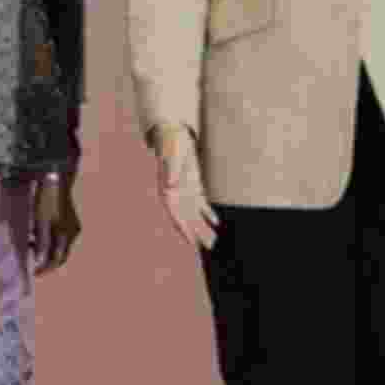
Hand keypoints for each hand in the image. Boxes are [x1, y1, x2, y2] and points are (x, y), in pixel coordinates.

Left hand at [32, 175, 80, 274]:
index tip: (35, 274)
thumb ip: (41, 243)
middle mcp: (72, 233)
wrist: (56, 178)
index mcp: (66, 235)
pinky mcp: (68, 219)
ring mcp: (72, 225)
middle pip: (60, 254)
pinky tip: (36, 235)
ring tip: (30, 247)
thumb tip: (40, 261)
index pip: (57, 260)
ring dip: (46, 249)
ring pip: (59, 245)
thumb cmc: (47, 200)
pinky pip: (59, 236)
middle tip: (34, 266)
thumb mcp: (41, 222)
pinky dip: (49, 240)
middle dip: (48, 261)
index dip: (46, 269)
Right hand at [153, 124, 218, 250]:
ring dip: (203, 228)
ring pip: (194, 215)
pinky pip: (201, 204)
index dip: (183, 228)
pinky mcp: (193, 186)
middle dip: (196, 234)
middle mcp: (175, 195)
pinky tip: (217, 223)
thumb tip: (171, 184)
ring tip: (213, 242)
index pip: (175, 214)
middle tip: (207, 248)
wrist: (172, 135)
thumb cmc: (171, 145)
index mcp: (167, 190)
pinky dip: (208, 214)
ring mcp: (184, 192)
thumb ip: (171, 169)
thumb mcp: (171, 155)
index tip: (190, 241)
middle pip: (186, 219)